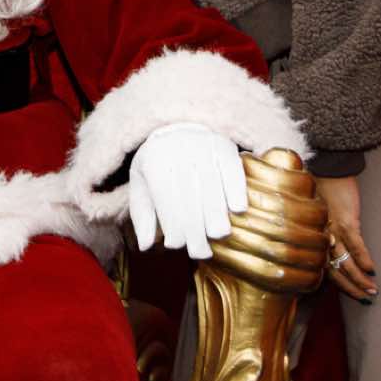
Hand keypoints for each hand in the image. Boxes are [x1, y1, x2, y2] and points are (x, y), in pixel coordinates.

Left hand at [127, 122, 248, 259]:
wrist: (179, 128)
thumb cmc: (159, 165)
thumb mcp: (142, 185)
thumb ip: (142, 215)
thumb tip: (144, 245)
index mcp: (153, 160)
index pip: (164, 198)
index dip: (170, 224)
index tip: (176, 246)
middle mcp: (177, 150)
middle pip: (188, 194)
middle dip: (194, 226)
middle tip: (200, 251)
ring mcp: (201, 145)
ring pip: (211, 184)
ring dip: (216, 212)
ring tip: (218, 236)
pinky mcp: (224, 144)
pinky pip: (232, 169)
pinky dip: (236, 188)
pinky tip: (238, 209)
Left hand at [318, 175, 377, 300]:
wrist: (328, 168)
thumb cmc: (325, 190)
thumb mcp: (321, 216)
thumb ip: (327, 233)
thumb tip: (336, 249)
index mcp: (314, 236)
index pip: (324, 268)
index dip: (339, 284)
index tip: (353, 294)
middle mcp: (320, 236)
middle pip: (334, 269)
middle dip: (350, 286)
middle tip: (365, 298)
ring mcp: (333, 228)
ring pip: (344, 260)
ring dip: (359, 278)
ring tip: (372, 290)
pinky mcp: (346, 219)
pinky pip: (354, 242)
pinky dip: (363, 257)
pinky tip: (372, 269)